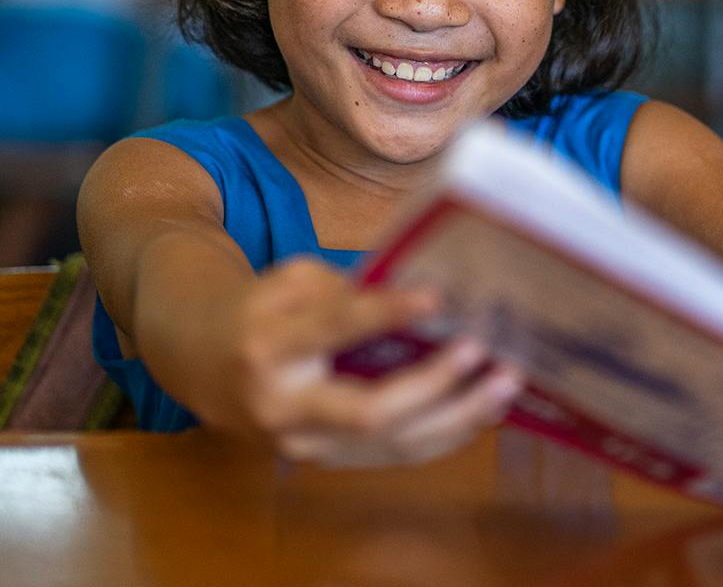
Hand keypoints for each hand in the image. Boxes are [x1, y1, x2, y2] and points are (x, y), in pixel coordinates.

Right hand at [203, 257, 522, 465]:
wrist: (200, 364)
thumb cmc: (259, 310)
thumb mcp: (290, 280)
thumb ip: (346, 288)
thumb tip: (421, 297)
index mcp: (268, 346)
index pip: (333, 329)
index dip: (385, 312)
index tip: (437, 296)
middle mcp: (283, 407)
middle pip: (369, 412)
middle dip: (436, 385)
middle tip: (484, 353)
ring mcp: (305, 445)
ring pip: (391, 445)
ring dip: (456, 417)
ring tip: (504, 384)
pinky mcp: (326, 461)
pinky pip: (394, 454)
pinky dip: (443, 432)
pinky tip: (481, 409)